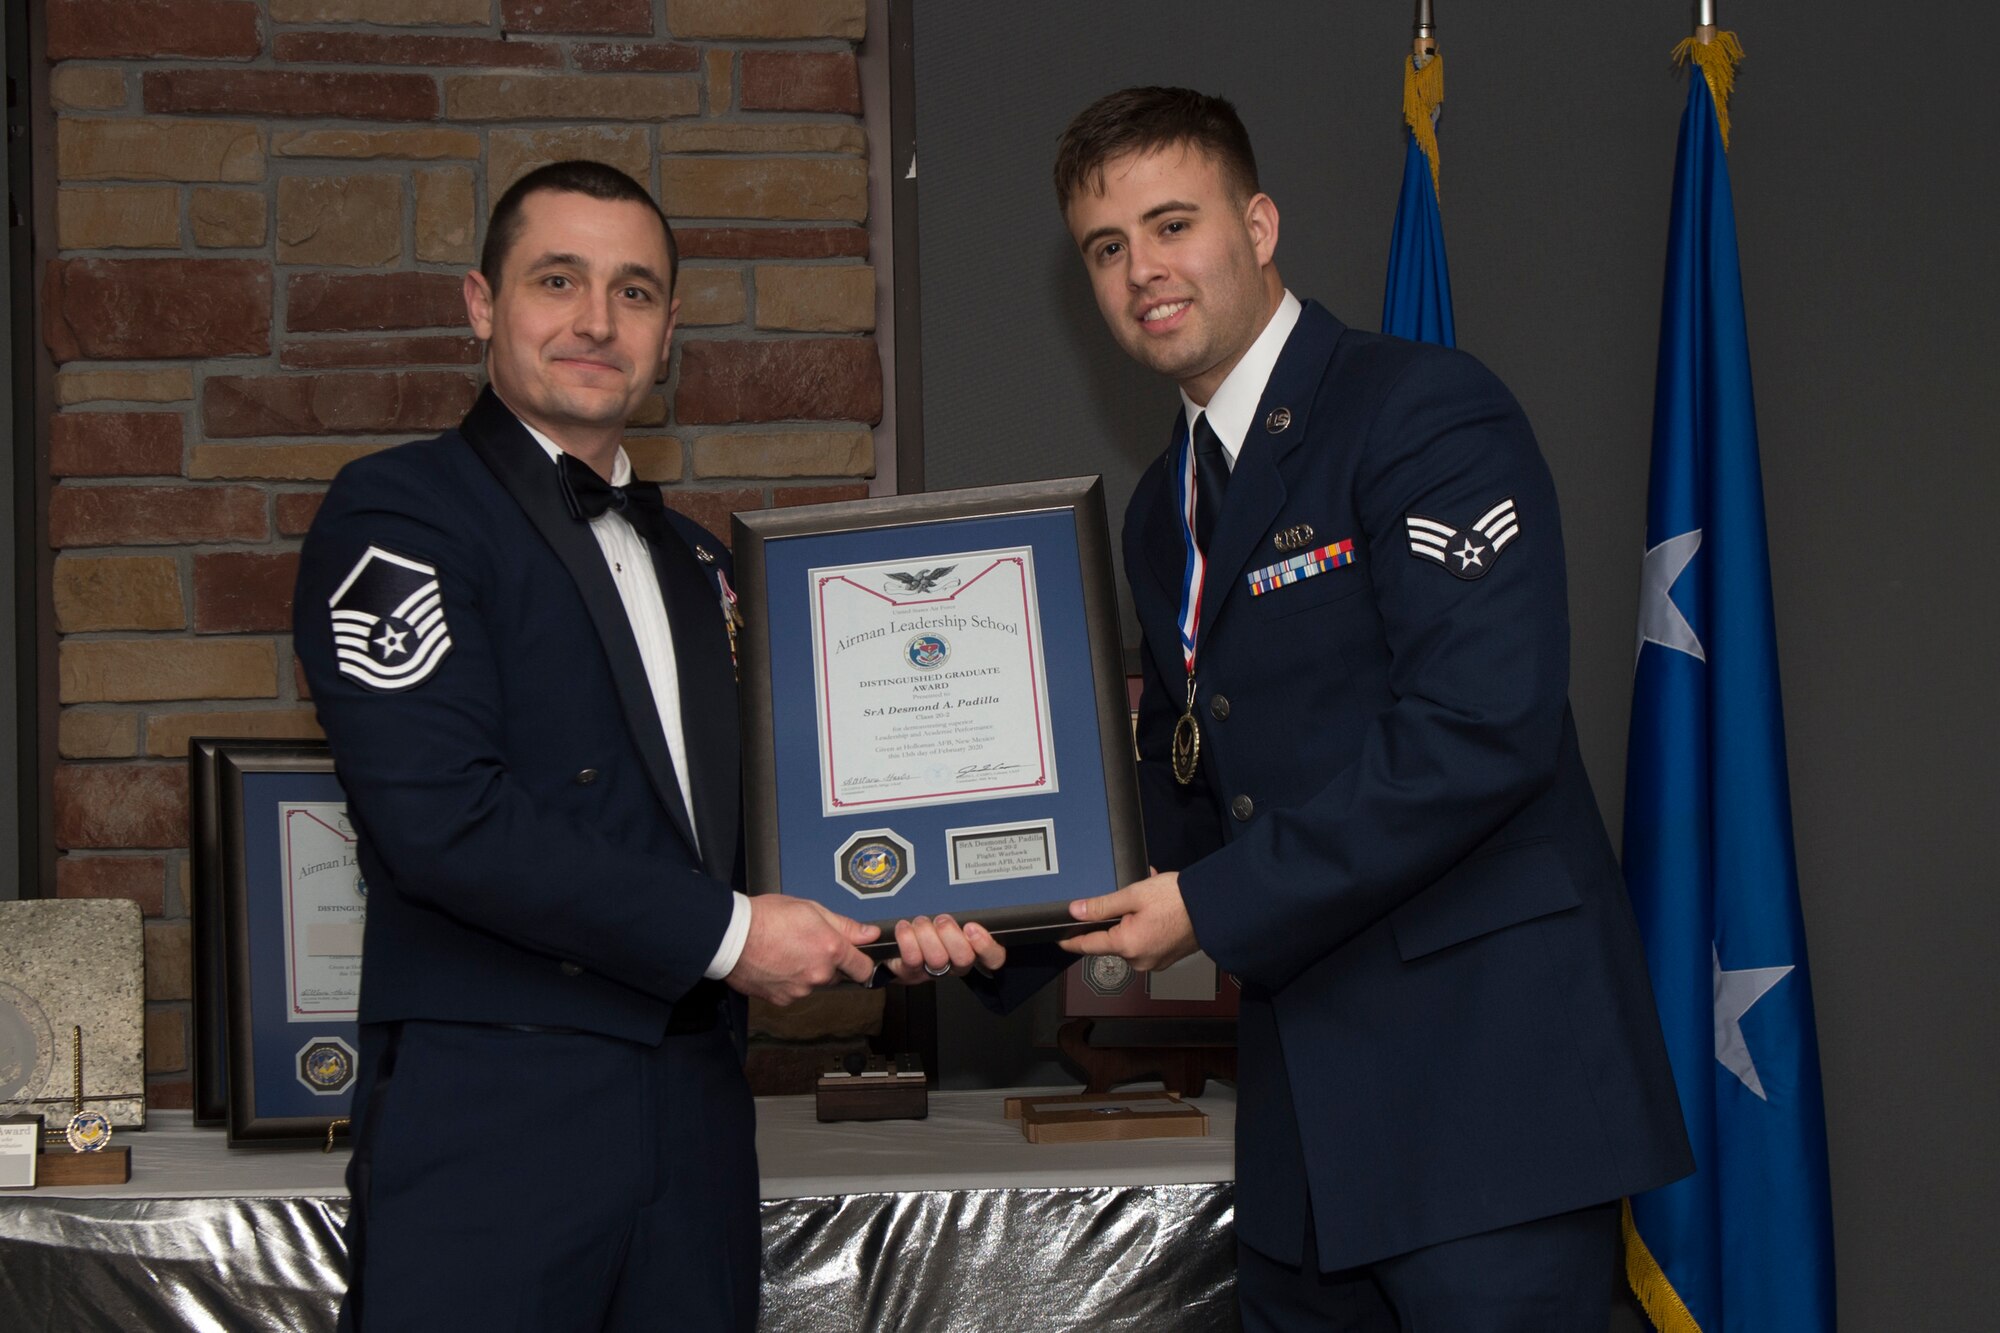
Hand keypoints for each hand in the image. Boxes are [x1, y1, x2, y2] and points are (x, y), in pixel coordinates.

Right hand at [724, 895, 878, 1004]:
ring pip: (813, 983)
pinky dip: (789, 981)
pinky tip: (776, 963)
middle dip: (827, 962)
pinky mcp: (782, 999)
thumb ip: (844, 925)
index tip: (856, 957)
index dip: (861, 962)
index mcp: (830, 949)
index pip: (864, 968)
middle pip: (836, 975)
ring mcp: (800, 990)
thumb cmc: (765, 917)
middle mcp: (819, 974)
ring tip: (786, 951)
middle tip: (807, 943)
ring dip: (807, 971)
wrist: (730, 936)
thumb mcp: (810, 908)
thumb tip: (869, 934)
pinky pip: (794, 991)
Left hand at [881, 914, 1007, 984]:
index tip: (972, 927)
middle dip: (951, 934)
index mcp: (971, 950)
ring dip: (927, 934)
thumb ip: (962, 914)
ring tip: (920, 923)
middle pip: (964, 959)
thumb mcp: (948, 918)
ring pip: (938, 959)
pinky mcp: (911, 972)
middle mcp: (954, 965)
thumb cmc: (926, 929)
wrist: (892, 948)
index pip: (994, 958)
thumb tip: (970, 915)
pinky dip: (907, 939)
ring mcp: (933, 970)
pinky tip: (904, 928)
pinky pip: (913, 959)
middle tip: (941, 920)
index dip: (986, 945)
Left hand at [1059, 870, 1197, 971]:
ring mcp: (1154, 962)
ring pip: (1130, 940)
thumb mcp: (1134, 895)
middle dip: (1116, 918)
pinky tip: (1157, 909)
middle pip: (1112, 941)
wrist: (1213, 907)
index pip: (1088, 946)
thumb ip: (1102, 906)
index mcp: (1127, 946)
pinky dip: (1146, 927)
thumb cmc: (1178, 900)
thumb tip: (1076, 912)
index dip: (1071, 941)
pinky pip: (1146, 942)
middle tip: (1129, 897)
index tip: (1059, 939)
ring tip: (1148, 898)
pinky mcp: (1165, 958)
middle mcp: (1139, 961)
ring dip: (1133, 920)